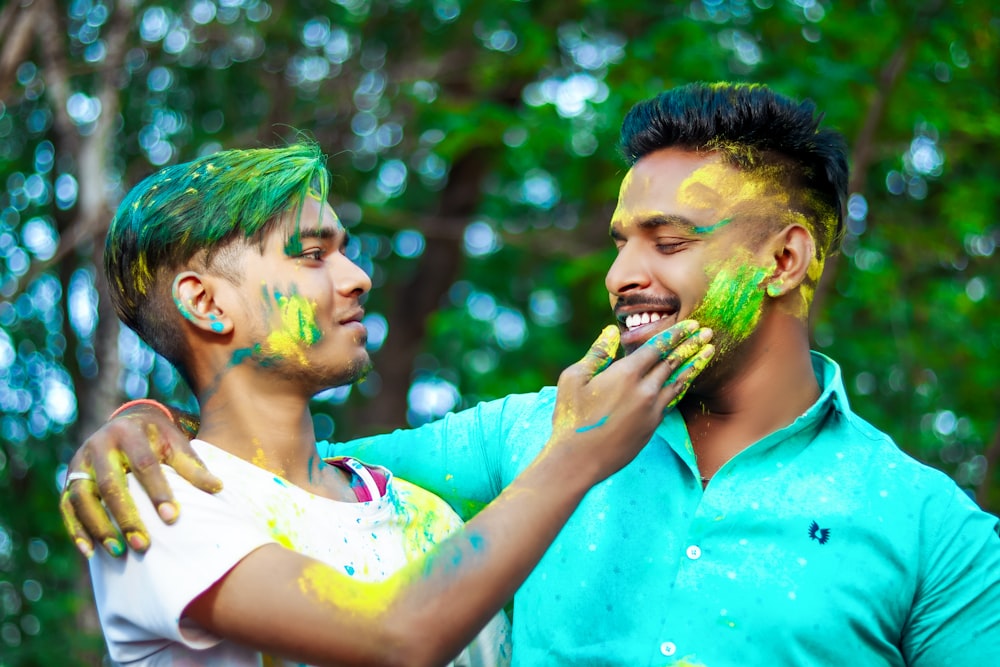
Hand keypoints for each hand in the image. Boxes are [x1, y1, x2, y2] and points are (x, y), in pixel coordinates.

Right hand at [58, 402, 220, 557]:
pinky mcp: (69, 480)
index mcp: (129, 433)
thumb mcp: (176, 443)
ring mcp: (79, 463)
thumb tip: (218, 488)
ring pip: (82, 498)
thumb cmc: (158, 438)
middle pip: (110, 484)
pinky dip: (76, 531)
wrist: (127, 422)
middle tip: (143, 545)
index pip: (144, 465)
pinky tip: (90, 553)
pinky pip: (66, 507)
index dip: (158, 492)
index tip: (172, 518)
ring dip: (99, 527)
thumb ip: (193, 466)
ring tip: (118, 552)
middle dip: (126, 517)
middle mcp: (99, 446)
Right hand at [547, 321, 713, 483]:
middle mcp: (644, 390)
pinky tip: (687, 380)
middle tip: (708, 332)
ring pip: (678, 381)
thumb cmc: (571, 418)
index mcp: (625, 374)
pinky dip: (682, 385)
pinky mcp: (652, 426)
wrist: (579, 460)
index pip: (658, 347)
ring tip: (709, 351)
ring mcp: (651, 410)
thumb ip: (597, 354)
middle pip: (673, 362)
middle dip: (692, 344)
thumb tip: (611, 332)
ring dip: (695, 364)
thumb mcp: (573, 379)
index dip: (676, 333)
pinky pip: (671, 400)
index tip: (691, 323)